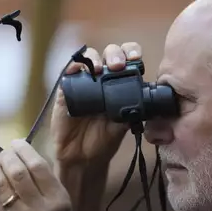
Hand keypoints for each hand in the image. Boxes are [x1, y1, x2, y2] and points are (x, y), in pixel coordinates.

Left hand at [0, 139, 77, 210]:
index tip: (17, 142)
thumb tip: (25, 155)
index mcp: (58, 201)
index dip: (24, 150)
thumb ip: (48, 183)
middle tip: (4, 150)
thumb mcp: (64, 205)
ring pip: (0, 185)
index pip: (38, 166)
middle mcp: (39, 209)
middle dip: (7, 156)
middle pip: (17, 173)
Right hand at [51, 42, 142, 165]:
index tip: (137, 59)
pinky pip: (69, 72)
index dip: (132, 53)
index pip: (128, 59)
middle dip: (116, 54)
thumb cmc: (104, 140)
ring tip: (100, 69)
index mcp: (120, 84)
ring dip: (95, 58)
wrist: (83, 157)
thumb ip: (131, 109)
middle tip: (118, 66)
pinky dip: (73, 66)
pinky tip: (77, 69)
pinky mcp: (66, 89)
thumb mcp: (123, 125)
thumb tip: (144, 99)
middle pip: (110, 53)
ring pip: (89, 58)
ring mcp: (84, 82)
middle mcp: (103, 79)